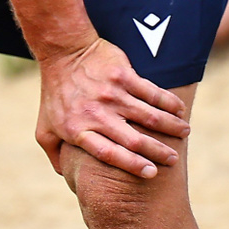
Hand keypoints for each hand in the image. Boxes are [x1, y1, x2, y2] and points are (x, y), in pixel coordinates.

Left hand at [35, 38, 189, 180]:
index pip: (109, 154)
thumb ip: (55, 153)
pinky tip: (179, 109)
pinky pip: (151, 92)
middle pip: (134, 140)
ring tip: (184, 132)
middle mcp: (97, 114)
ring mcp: (111, 94)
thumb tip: (67, 176)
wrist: (63, 51)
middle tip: (172, 159)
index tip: (151, 173)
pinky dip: (168, 102)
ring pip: (149, 116)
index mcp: (79, 130)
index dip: (132, 165)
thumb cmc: (55, 92)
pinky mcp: (122, 75)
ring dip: (170, 127)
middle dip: (158, 152)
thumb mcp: (45, 127)